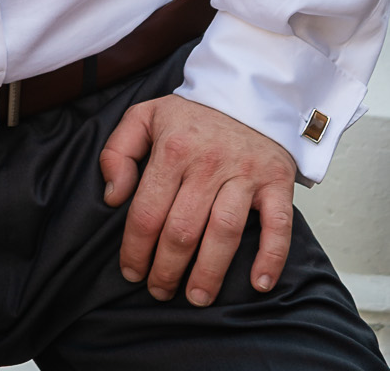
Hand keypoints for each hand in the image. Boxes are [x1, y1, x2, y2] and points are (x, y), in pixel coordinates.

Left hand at [100, 93, 296, 304]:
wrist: (246, 93)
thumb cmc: (191, 116)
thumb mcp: (144, 117)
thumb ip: (117, 152)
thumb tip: (113, 197)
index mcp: (172, 148)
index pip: (147, 210)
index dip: (136, 248)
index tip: (131, 271)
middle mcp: (208, 162)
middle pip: (183, 229)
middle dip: (167, 269)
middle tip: (159, 291)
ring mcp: (245, 174)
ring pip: (224, 232)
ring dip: (209, 273)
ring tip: (196, 298)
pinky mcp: (277, 182)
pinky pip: (278, 226)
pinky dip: (271, 257)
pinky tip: (258, 284)